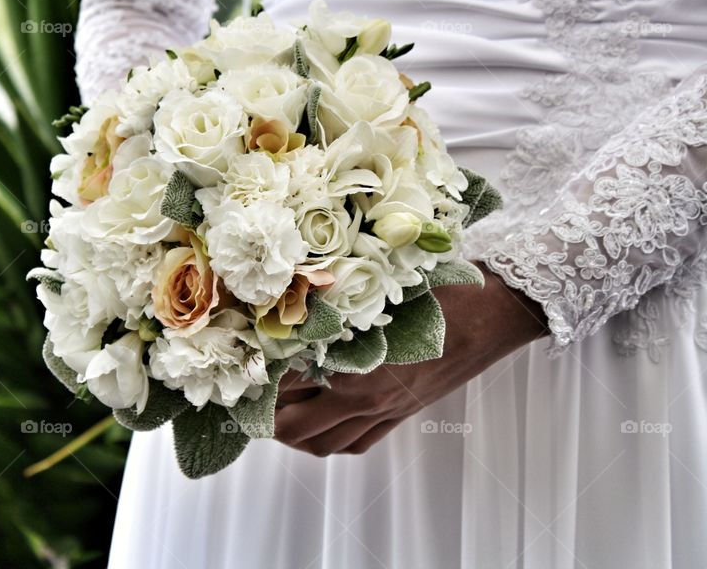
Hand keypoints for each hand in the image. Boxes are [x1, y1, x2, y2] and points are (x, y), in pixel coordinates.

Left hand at [273, 261, 548, 455]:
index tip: (242, 368)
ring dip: (296, 436)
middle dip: (267, 420)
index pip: (290, 385)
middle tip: (249, 401)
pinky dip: (331, 441)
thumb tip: (290, 312)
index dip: (260, 379)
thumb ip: (335, 310)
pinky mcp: (403, 415)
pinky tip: (321, 424)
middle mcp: (367, 398)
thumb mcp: (377, 293)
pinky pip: (358, 443)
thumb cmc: (440, 293)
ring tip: (277, 415)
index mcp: (357, 367)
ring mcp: (386, 412)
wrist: (494, 312)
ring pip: (326, 444)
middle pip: (299, 429)